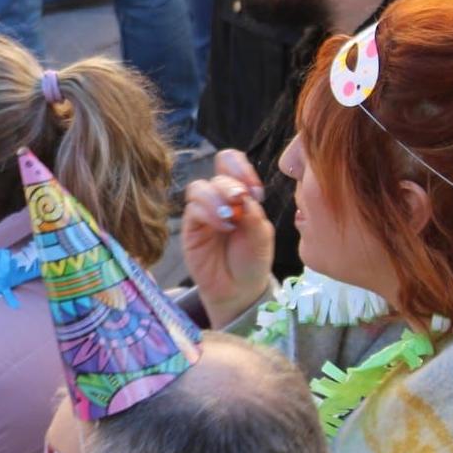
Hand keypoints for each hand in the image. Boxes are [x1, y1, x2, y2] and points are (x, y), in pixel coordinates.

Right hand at [180, 149, 274, 327]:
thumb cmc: (252, 259)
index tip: (255, 191)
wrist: (239, 289)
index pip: (231, 163)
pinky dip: (209, 213)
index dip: (240, 168)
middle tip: (241, 200)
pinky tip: (224, 227)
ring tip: (231, 219)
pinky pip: (193, 209)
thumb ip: (253, 213)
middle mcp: (219, 198)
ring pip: (200, 188)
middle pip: (217, 175)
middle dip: (230, 185)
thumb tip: (241, 196)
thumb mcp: (262, 234)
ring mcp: (203, 212)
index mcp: (239, 193)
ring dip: (216, 199)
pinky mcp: (190, 227)